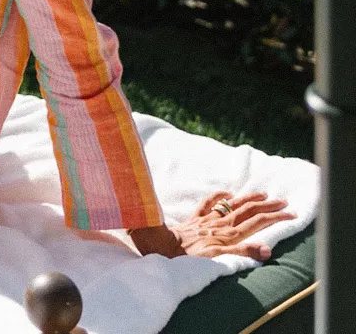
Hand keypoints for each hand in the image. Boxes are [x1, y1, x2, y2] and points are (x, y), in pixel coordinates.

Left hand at [130, 189, 294, 260]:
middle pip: (248, 212)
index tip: (291, 213)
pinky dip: (219, 196)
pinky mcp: (194, 218)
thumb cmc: (188, 258)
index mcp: (228, 235)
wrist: (161, 247)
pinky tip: (226, 193)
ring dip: (249, 199)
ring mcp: (207, 220)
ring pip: (232, 205)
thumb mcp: (218, 260)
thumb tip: (267, 250)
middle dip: (267, 207)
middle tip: (284, 202)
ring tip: (263, 194)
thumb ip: (242, 253)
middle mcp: (220, 225)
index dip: (275, 217)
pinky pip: (208, 203)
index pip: (257, 222)